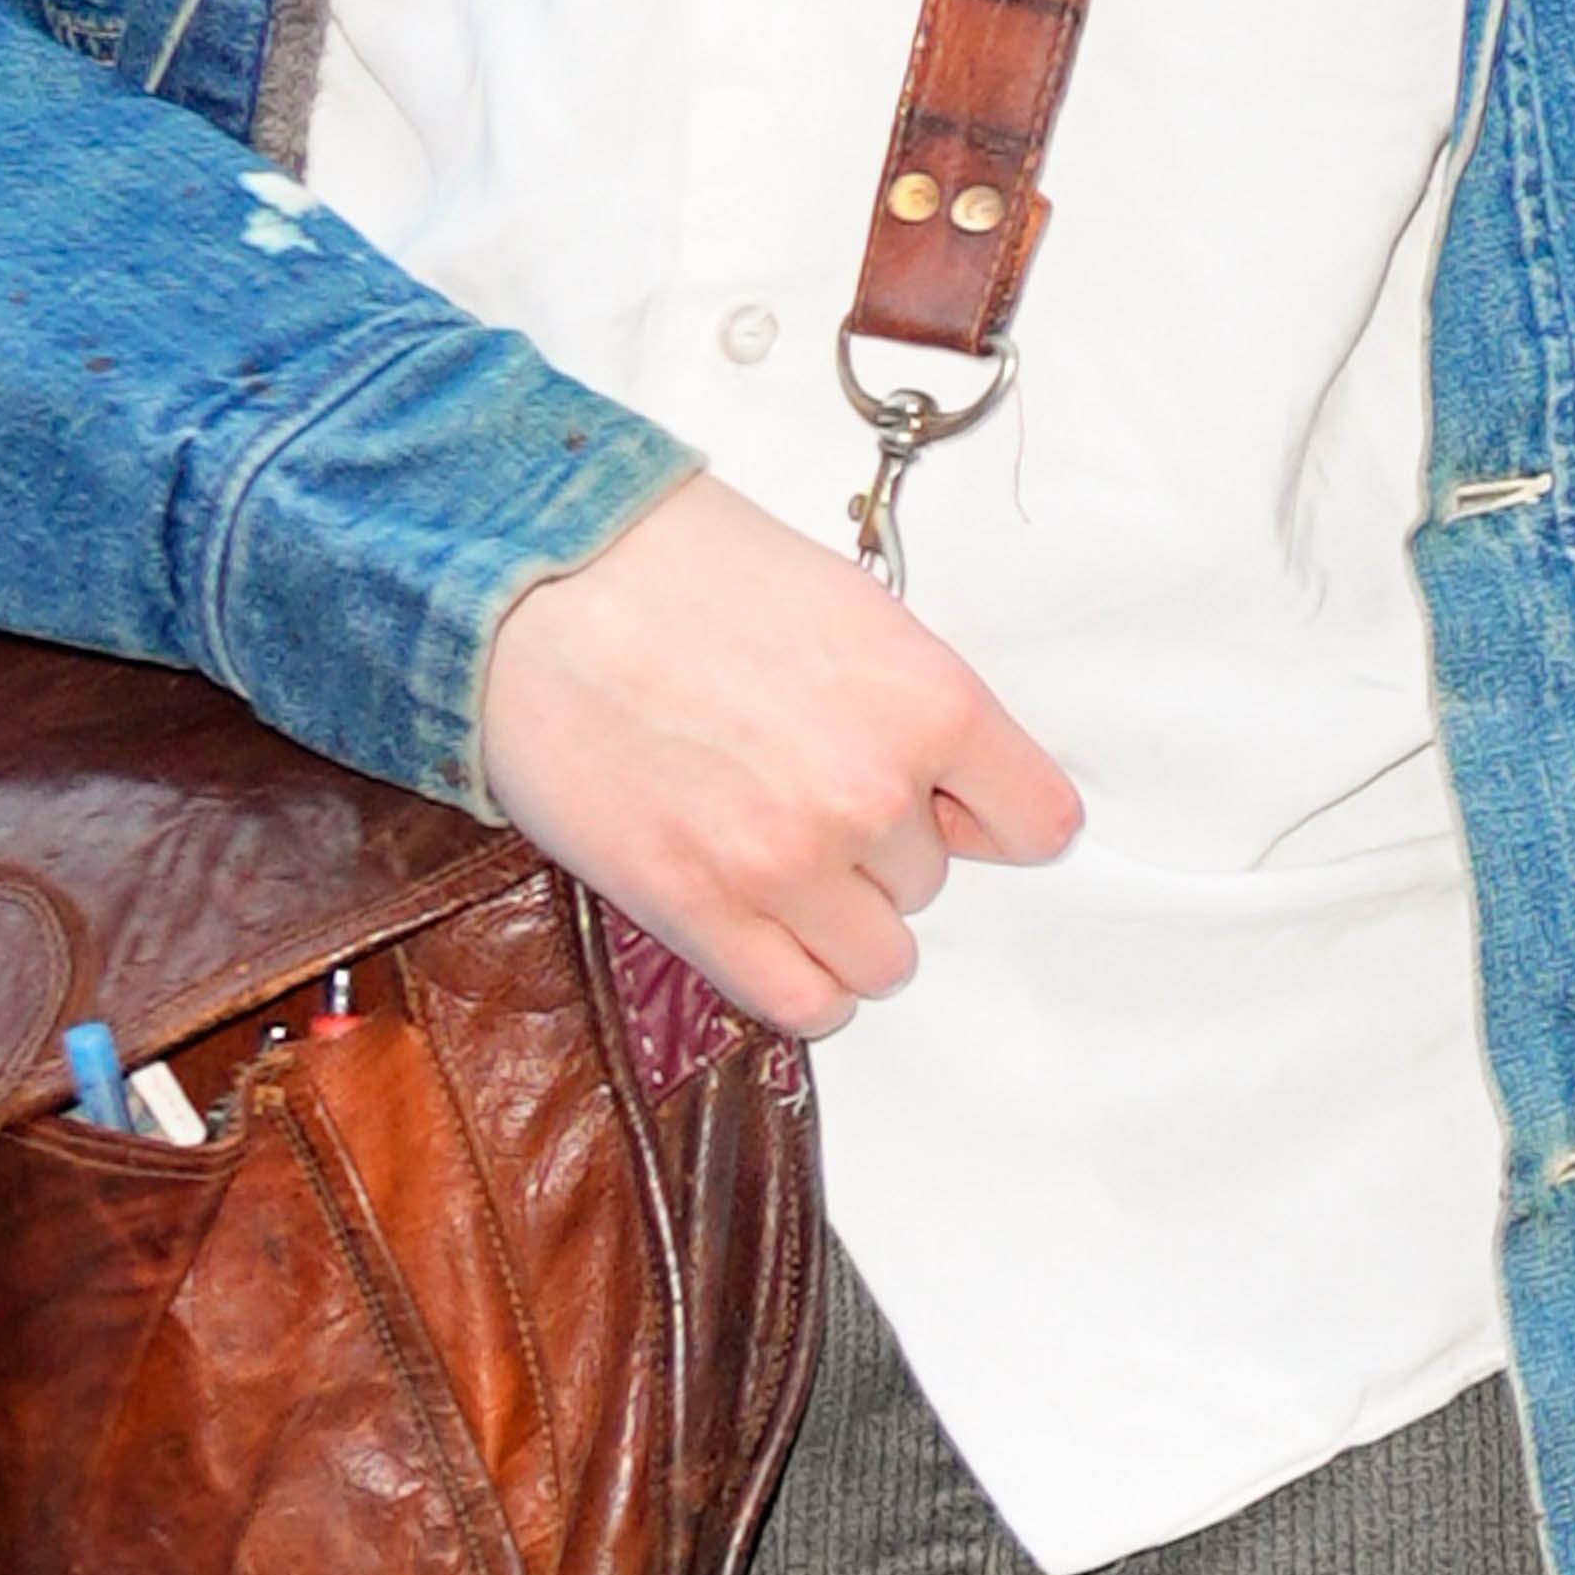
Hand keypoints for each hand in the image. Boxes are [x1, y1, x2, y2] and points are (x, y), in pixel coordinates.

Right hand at [478, 469, 1080, 1040]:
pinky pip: (804, 1005)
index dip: (988, 812)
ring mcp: (786, 863)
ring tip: (775, 853)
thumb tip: (946, 781)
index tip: (951, 803)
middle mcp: (872, 792)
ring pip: (880, 958)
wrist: (536, 580)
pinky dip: (799, 980)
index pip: (1038, 822)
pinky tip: (761, 923)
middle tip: (799, 783)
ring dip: (840, 920)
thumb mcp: (846, 603)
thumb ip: (910, 703)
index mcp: (928, 700)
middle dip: (880, 848)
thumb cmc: (680, 569)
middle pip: (933, 883)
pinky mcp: (700, 911)